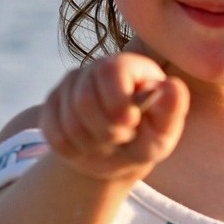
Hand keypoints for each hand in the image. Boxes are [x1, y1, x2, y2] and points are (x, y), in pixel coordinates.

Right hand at [40, 52, 187, 181]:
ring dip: (90, 143)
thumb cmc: (147, 140)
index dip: (117, 101)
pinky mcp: (52, 104)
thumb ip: (171, 110)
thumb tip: (172, 86)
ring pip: (68, 118)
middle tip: (122, 138)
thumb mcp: (164, 133)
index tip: (130, 124)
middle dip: (104, 130)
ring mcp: (72, 84)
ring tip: (107, 144)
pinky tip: (87, 147)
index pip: (112, 70)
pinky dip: (73, 150)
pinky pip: (53, 132)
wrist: (117, 157)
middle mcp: (98, 68)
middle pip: (84, 98)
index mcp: (131, 67)